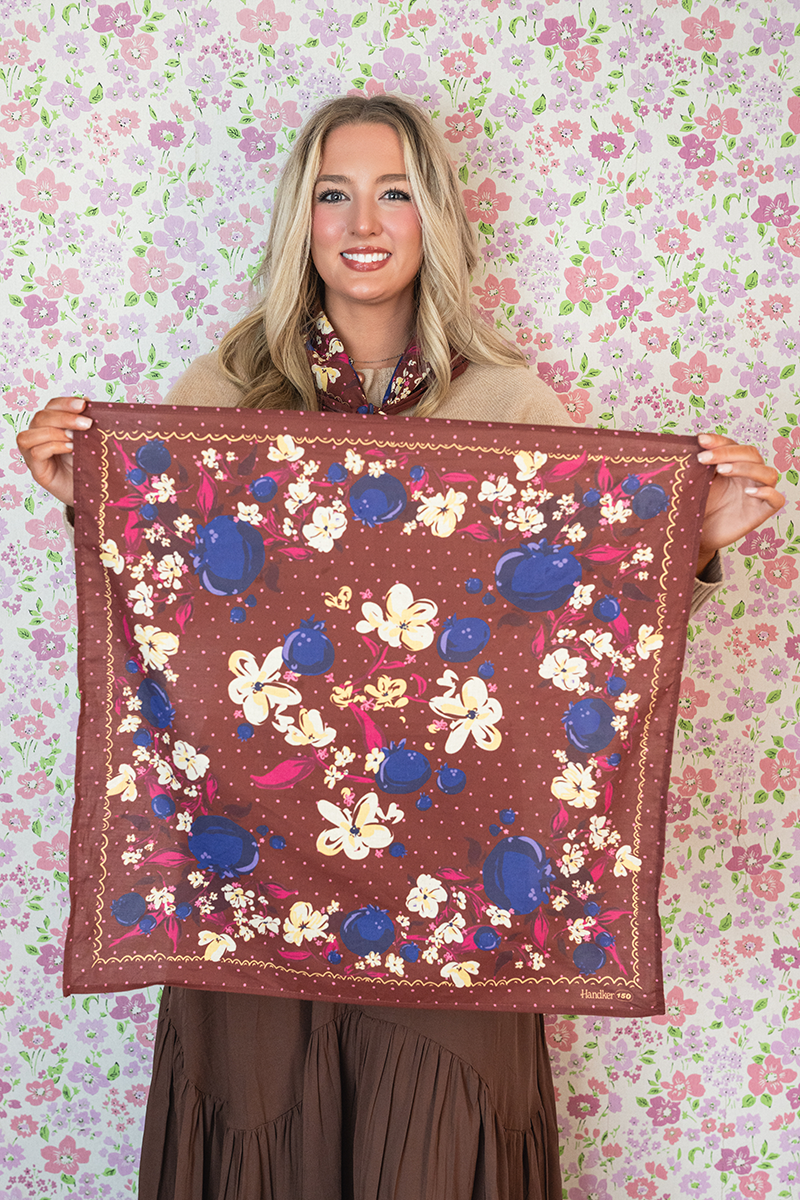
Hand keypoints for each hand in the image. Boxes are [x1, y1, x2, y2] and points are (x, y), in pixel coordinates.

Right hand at [16, 395, 91, 506]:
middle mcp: (38, 436)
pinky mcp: (36, 469)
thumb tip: (88, 402)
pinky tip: (70, 448)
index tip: (84, 404)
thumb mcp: (89, 441)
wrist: (90, 493)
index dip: (65, 403)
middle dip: (65, 417)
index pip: (51, 406)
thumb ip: (86, 422)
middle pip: (41, 417)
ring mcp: (33, 453)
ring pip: (31, 434)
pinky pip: (36, 452)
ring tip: (76, 439)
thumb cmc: (87, 465)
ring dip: (55, 432)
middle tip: (87, 423)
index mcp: (51, 425)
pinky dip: (53, 447)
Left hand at [696, 432, 783, 572]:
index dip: (719, 441)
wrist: (697, 534)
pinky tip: (749, 492)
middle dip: (727, 452)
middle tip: (704, 458)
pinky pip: (776, 499)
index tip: (700, 440)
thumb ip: (696, 467)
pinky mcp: (762, 512)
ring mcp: (757, 493)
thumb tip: (683, 448)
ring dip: (746, 467)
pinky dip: (767, 492)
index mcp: (733, 464)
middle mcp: (748, 476)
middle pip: (751, 454)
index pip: (733, 445)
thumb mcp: (695, 484)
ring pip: (768, 473)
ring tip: (722, 470)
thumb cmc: (697, 507)